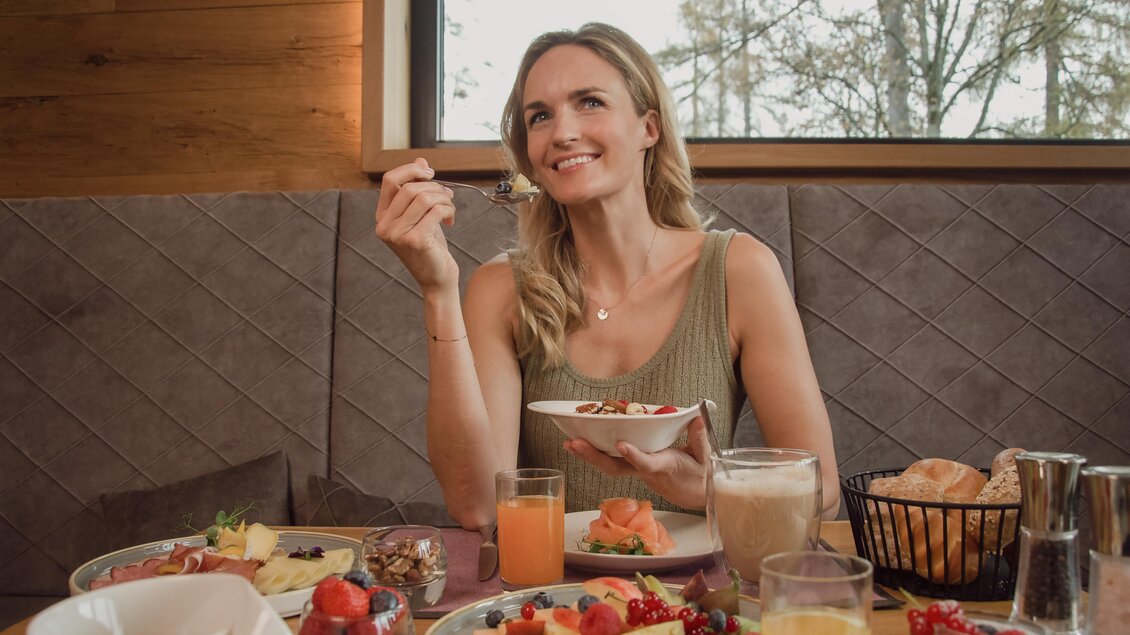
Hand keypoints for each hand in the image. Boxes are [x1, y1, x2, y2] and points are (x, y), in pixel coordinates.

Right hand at [374, 158, 458, 292]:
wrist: (437, 278)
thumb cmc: (429, 246)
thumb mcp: (421, 215)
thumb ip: (417, 189)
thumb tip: (420, 161)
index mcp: (382, 216)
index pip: (390, 180)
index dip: (411, 170)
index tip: (430, 173)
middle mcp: (385, 225)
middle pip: (409, 188)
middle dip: (434, 187)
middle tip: (448, 195)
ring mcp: (398, 234)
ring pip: (424, 198)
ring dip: (444, 199)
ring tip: (450, 208)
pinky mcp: (415, 240)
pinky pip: (435, 211)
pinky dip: (448, 210)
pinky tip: (450, 220)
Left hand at [563, 418, 711, 509]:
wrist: (695, 495)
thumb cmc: (700, 474)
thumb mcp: (705, 457)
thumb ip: (699, 437)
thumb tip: (699, 416)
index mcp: (665, 467)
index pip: (648, 463)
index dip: (634, 456)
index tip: (621, 445)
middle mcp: (646, 471)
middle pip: (617, 468)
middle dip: (595, 456)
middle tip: (575, 442)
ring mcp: (637, 472)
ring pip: (610, 467)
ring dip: (588, 456)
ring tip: (568, 442)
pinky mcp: (632, 469)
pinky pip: (611, 463)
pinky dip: (594, 454)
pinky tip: (577, 444)